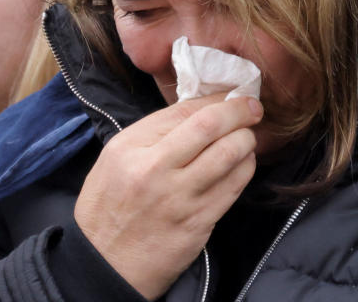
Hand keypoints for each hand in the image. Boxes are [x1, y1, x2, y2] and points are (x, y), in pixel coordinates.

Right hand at [73, 94, 262, 299]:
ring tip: (249, 135)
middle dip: (238, 111)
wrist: (105, 263)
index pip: (183, 111)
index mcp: (130, 147)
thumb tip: (197, 110)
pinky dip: (245, 168)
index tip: (231, 94)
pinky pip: (233, 187)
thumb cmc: (108, 207)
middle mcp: (154, 169)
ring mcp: (179, 197)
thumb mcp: (115, 158)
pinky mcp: (198, 222)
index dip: (215, 98)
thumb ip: (152, 134)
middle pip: (209, 126)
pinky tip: (244, 162)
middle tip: (252, 107)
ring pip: (229, 154)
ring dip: (246, 139)